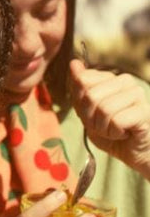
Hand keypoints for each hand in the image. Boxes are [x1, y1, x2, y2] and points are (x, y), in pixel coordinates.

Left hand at [70, 59, 149, 177]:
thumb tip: (74, 63)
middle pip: (90, 95)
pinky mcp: (143, 111)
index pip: (82, 81)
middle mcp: (125, 81)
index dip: (80, 105)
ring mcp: (137, 94)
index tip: (92, 116)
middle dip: (90, 118)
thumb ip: (79, 89)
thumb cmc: (111, 131)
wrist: (134, 152)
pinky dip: (114, 133)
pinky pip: (116, 120)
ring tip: (114, 130)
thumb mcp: (87, 111)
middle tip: (103, 126)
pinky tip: (124, 133)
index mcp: (111, 77)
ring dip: (103, 128)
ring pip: (103, 109)